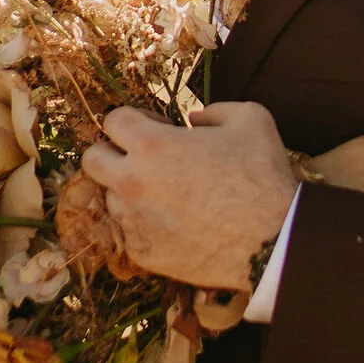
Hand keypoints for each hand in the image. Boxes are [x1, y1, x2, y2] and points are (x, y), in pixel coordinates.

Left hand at [79, 101, 293, 290]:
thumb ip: (214, 110)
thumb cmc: (262, 176)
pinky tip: (176, 223)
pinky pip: (129, 231)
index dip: (135, 120)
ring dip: (130, 192)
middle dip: (113, 153)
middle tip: (144, 159)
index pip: (113, 121)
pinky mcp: (142, 252)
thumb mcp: (250, 119)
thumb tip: (195, 120)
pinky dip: (145, 224)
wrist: (272, 241)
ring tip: (167, 196)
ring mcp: (133, 221)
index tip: (158, 129)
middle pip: (91, 159)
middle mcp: (131, 182)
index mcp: (152, 145)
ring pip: (110, 198)